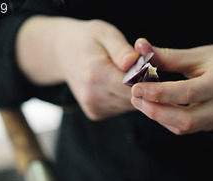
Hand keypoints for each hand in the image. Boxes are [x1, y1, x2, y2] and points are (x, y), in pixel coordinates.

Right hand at [16, 17, 138, 119]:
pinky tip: (116, 85)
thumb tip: (135, 62)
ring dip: (134, 93)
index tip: (149, 67)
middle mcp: (92, 95)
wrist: (63, 53)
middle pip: (131, 98)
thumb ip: (122, 50)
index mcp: (95, 73)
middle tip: (141, 69)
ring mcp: (93, 107)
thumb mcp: (106, 34)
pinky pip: (120, 109)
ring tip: (126, 75)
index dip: (145, 78)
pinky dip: (124, 99)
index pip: (130, 85)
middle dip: (141, 85)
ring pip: (128, 106)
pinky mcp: (95, 114)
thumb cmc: (88, 40)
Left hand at [131, 38, 212, 134]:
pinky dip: (168, 120)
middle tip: (135, 98)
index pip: (187, 93)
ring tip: (141, 102)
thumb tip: (139, 47)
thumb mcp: (199, 55)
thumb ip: (168, 56)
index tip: (137, 88)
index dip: (160, 94)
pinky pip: (186, 128)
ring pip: (183, 128)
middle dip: (156, 112)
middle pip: (185, 120)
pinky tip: (156, 107)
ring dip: (159, 117)